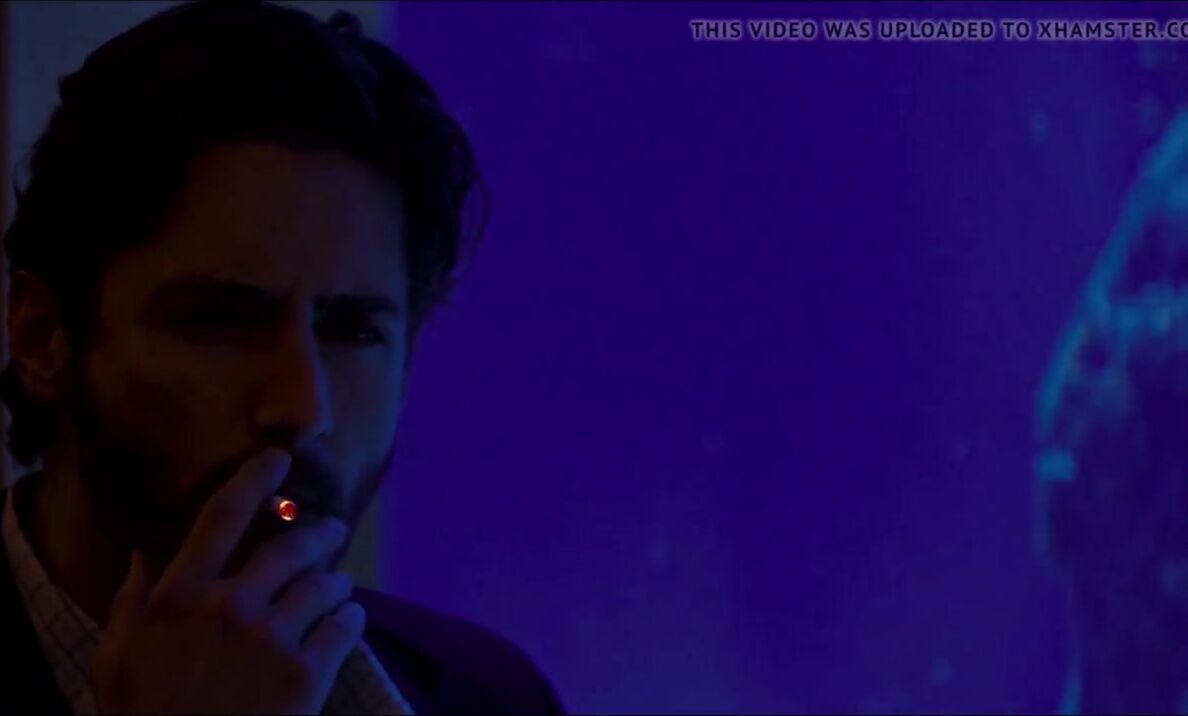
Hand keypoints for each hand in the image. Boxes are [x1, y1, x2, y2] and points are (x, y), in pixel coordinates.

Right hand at [91, 449, 363, 714]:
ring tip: (340, 585)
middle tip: (332, 530)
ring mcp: (272, 641)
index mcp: (180, 597)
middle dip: (318, 534)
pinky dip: (352, 619)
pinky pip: (344, 629)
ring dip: (337, 581)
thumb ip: (133, 599)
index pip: (221, 518)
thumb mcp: (117, 657)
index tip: (278, 460)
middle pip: (289, 548)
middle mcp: (230, 608)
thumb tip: (145, 550)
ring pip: (323, 586)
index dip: (253, 480)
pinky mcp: (306, 676)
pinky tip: (351, 620)